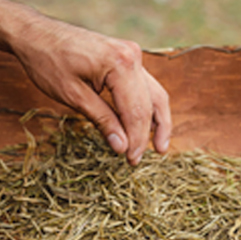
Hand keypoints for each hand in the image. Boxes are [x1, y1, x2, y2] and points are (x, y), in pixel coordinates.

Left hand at [0, 3, 170, 164]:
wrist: (37, 34)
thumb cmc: (49, 61)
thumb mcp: (73, 95)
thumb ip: (102, 120)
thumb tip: (122, 147)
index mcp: (121, 65)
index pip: (137, 111)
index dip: (136, 139)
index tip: (131, 160)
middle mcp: (133, 57)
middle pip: (150, 104)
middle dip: (146, 134)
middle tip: (139, 159)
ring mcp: (133, 55)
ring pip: (156, 94)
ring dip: (158, 121)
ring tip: (159, 145)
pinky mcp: (129, 58)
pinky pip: (145, 86)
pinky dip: (148, 106)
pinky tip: (148, 124)